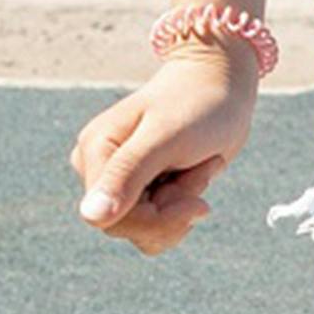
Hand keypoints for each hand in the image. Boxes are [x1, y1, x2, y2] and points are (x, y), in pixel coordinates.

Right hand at [67, 42, 256, 250]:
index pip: (109, 219)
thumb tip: (90, 216)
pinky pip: (156, 225)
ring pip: (145, 230)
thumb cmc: (198, 103)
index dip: (155, 220)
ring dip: (181, 206)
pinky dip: (183, 208)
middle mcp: (99, 167)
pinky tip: (195, 175)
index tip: (195, 199)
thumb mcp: (166, 138)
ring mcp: (119, 179)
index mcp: (95, 150)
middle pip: (128, 227)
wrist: (223, 83)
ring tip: (199, 167)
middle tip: (201, 169)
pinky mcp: (140, 187)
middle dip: (173, 209)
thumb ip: (126, 174)